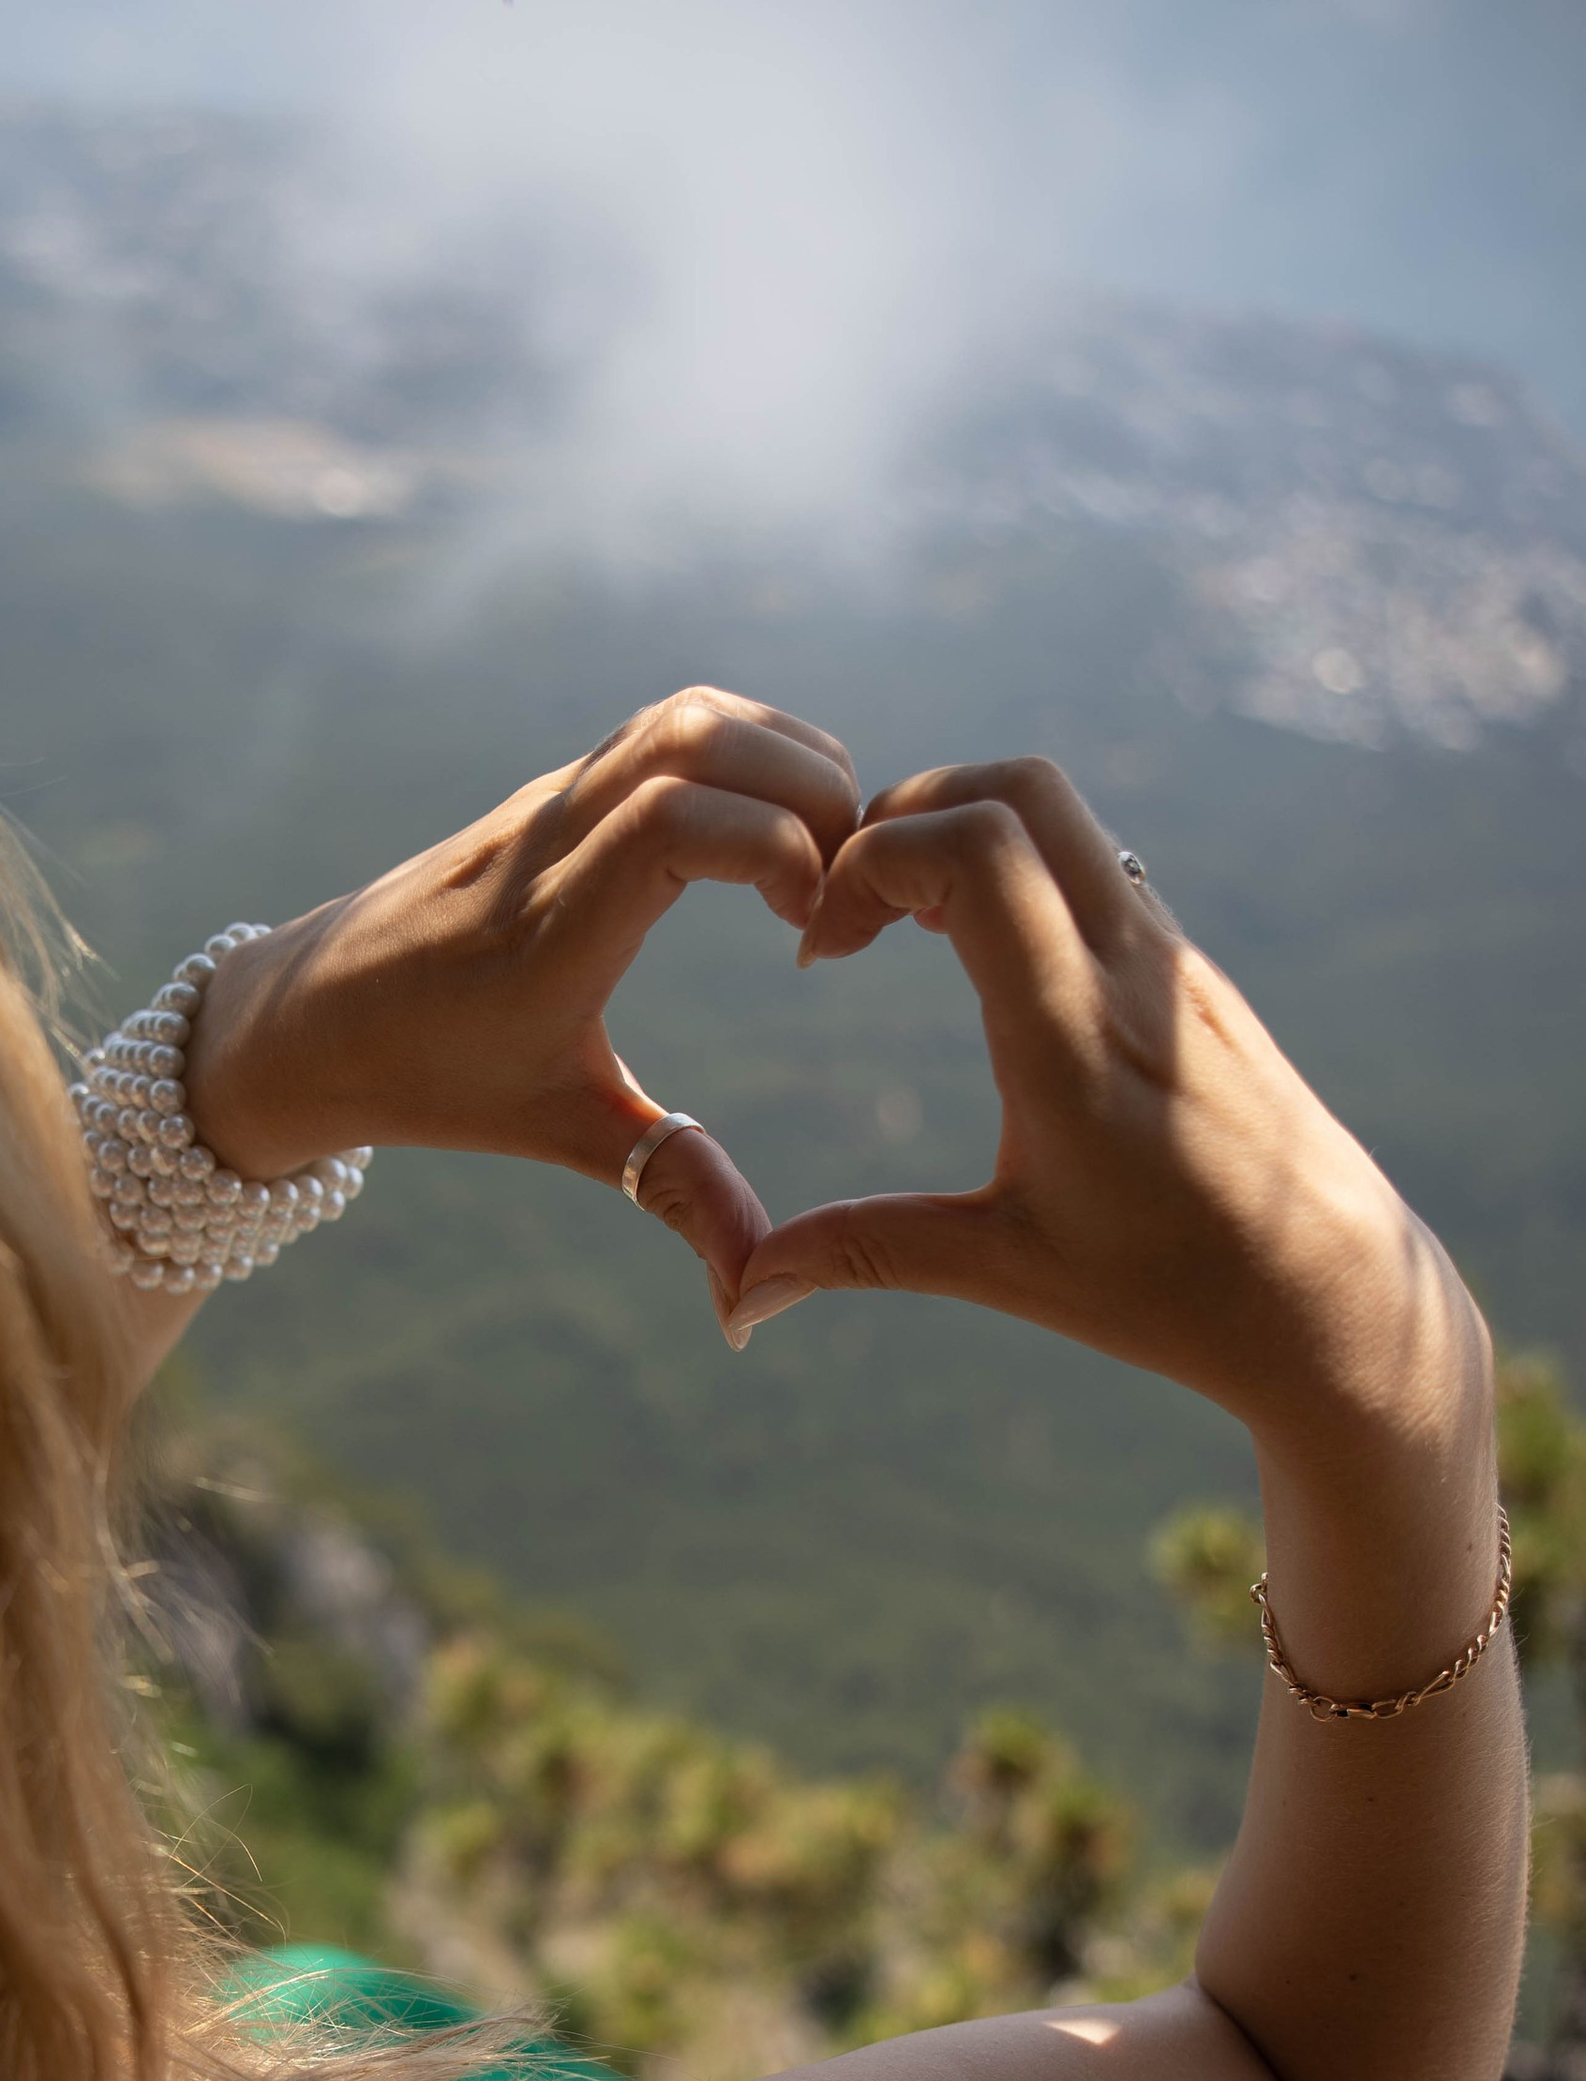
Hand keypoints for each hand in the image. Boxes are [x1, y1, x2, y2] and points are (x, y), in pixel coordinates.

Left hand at [179, 688, 859, 1313]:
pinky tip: (773, 833)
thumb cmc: (427, 1078)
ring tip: (825, 853)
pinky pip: (664, 726)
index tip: (811, 936)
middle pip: (698, 732)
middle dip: (811, 786)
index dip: (777, 847)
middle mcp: (550, 839)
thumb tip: (748, 1310)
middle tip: (849, 885)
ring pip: (685, 712)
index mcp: (552, 929)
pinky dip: (744, 752)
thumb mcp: (560, 1134)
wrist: (304, 1014)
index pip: (676, 818)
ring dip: (783, 756)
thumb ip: (670, 1195)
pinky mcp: (556, 786)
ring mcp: (550, 798)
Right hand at [730, 755, 1487, 1473]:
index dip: (869, 861)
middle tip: (854, 908)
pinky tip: (978, 957)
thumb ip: (868, 1252)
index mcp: (1072, 1038)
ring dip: (964, 834)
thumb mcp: (1008, 1270)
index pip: (971, 849)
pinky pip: (1095, 865)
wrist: (1334, 1291)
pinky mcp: (1190, 970)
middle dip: (908, 813)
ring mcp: (1171, 958)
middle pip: (1018, 788)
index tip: (822, 950)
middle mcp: (1131, 971)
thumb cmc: (1176, 1292)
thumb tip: (745, 1288)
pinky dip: (1015, 872)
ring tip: (907, 929)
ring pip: (1064, 814)